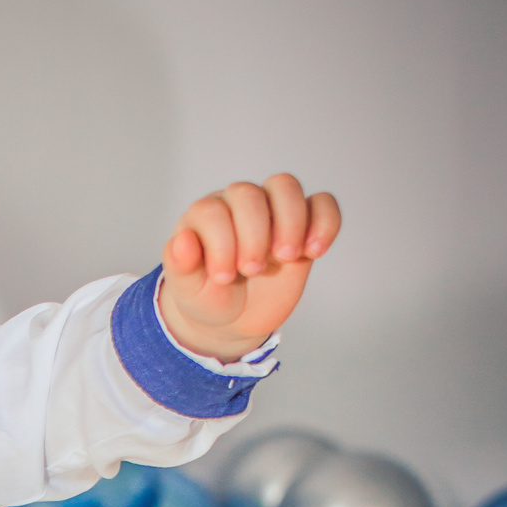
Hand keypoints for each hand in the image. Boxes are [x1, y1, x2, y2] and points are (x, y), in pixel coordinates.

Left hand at [158, 174, 340, 362]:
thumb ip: (180, 265)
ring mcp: (272, 211)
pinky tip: (315, 252)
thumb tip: (183, 240)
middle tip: (252, 270)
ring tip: (285, 257)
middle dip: (254, 234)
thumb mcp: (187, 290)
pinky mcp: (303, 224)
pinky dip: (325, 222)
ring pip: (286, 187)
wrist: (232, 319)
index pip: (213, 211)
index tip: (223, 277)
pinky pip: (322, 204)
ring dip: (289, 221)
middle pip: (250, 194)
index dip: (221, 242)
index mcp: (204, 216)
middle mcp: (237, 205)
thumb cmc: (206, 298)